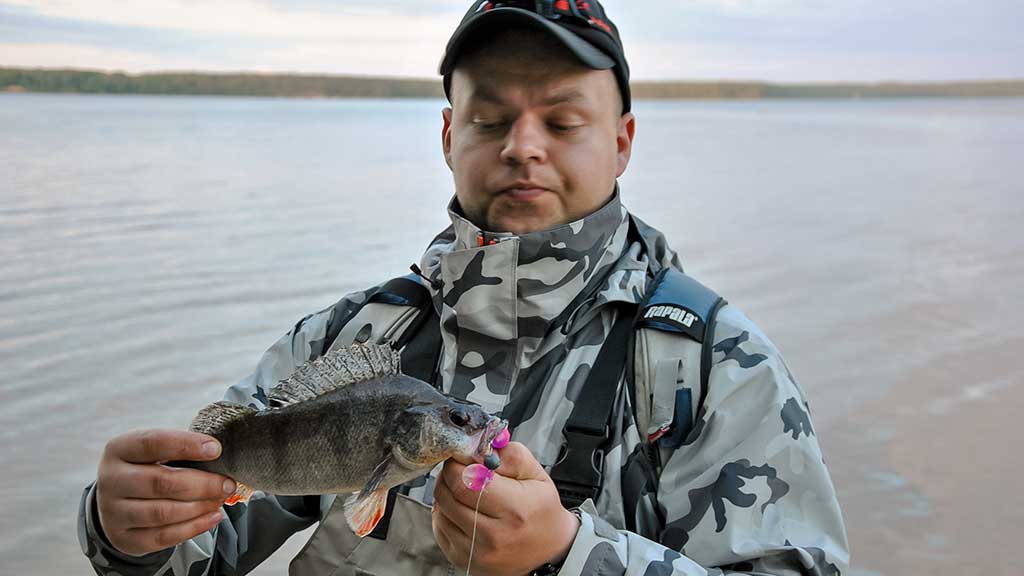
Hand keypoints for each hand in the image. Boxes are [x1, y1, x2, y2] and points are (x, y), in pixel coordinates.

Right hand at [95, 429, 235, 556]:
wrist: (118, 501)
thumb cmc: (146, 468)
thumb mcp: (155, 451)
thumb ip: (180, 449)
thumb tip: (217, 454)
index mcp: (119, 449)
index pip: (152, 443)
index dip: (186, 445)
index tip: (216, 449)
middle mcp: (111, 480)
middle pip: (161, 482)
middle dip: (202, 484)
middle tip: (227, 483)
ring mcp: (114, 512)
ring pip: (163, 513)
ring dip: (200, 506)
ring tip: (221, 499)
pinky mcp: (124, 538)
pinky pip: (163, 536)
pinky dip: (194, 527)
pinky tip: (213, 517)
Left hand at [432, 442, 580, 575]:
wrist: (548, 550)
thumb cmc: (541, 511)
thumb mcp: (536, 474)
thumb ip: (509, 455)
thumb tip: (480, 446)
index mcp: (515, 510)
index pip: (466, 480)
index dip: (460, 461)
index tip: (465, 455)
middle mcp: (493, 535)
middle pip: (448, 493)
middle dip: (450, 473)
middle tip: (463, 468)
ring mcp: (475, 551)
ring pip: (439, 509)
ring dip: (446, 492)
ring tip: (465, 488)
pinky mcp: (462, 559)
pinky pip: (439, 526)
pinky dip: (445, 512)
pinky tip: (462, 507)